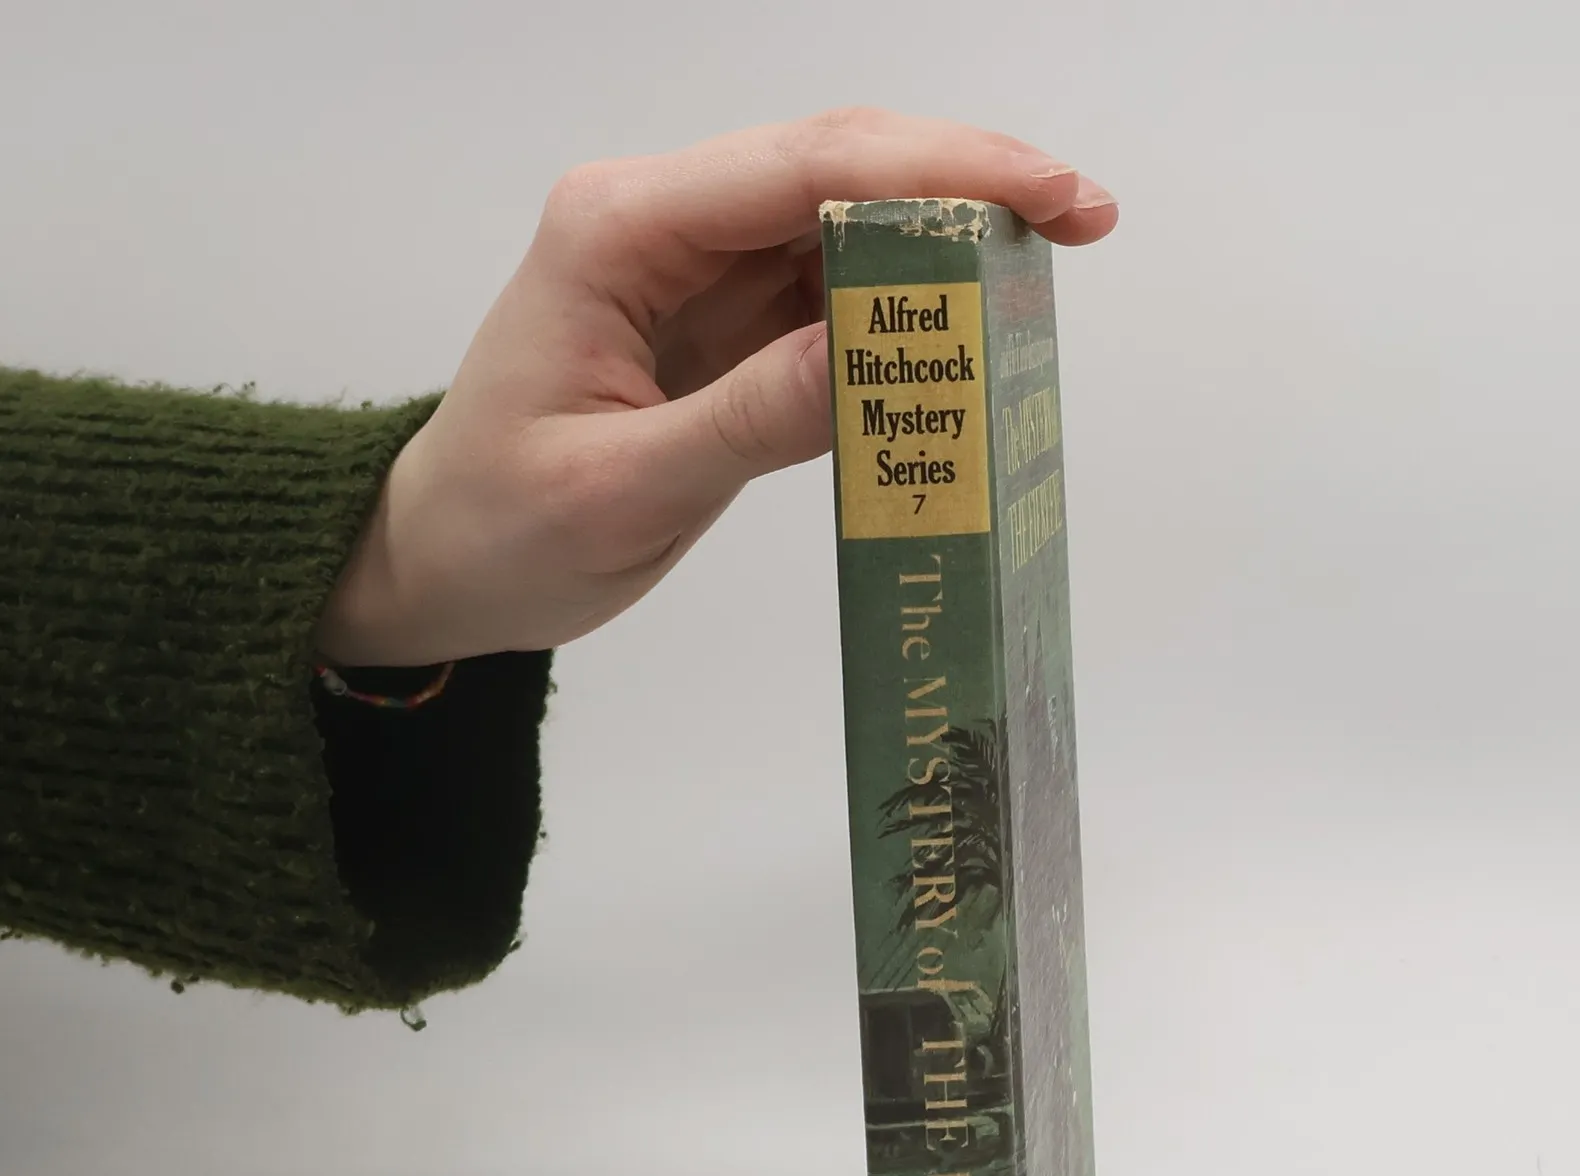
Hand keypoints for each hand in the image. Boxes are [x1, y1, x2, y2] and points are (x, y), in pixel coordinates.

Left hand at [315, 108, 1117, 667]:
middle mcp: (660, 221)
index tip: (1045, 195)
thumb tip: (880, 360)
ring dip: (945, 243)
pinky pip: (827, 287)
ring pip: (843, 220)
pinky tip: (966, 329)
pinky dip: (904, 307)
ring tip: (1044, 280)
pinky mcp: (719, 316)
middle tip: (1083, 220)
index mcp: (618, 232)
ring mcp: (693, 265)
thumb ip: (749, 418)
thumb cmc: (503, 527)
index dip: (936, 169)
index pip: (799, 169)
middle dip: (965, 182)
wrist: (446, 555)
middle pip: (835, 166)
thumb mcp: (623, 490)